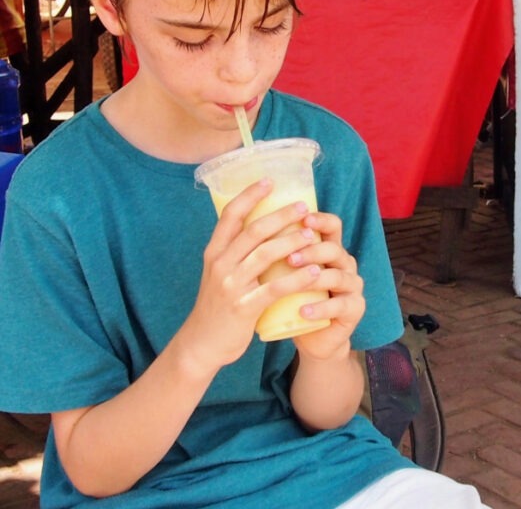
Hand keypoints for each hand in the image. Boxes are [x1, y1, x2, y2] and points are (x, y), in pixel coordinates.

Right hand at [177, 180, 324, 376]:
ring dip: (292, 242)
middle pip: (253, 231)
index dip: (249, 195)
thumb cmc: (218, 305)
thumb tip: (265, 226)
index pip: (230, 216)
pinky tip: (315, 272)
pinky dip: (297, 278)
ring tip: (313, 235)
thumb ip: (237, 252)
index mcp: (214, 252)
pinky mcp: (243, 308)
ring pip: (265, 255)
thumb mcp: (220, 273)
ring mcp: (231, 286)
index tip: (269, 180)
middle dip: (280, 215)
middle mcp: (220, 264)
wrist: (201, 345)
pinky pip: (274, 288)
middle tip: (303, 206)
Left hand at [285, 211, 365, 361]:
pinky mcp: (354, 309)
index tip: (301, 218)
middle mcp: (345, 264)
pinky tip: (303, 312)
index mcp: (330, 250)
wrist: (312, 337)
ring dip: (314, 279)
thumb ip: (273, 251)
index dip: (320, 220)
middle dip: (311, 251)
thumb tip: (240, 224)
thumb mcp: (284, 273)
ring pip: (338, 276)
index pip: (332, 226)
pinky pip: (340, 306)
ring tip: (292, 284)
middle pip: (334, 249)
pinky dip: (320, 308)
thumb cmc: (292, 300)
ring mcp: (352, 286)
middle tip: (288, 258)